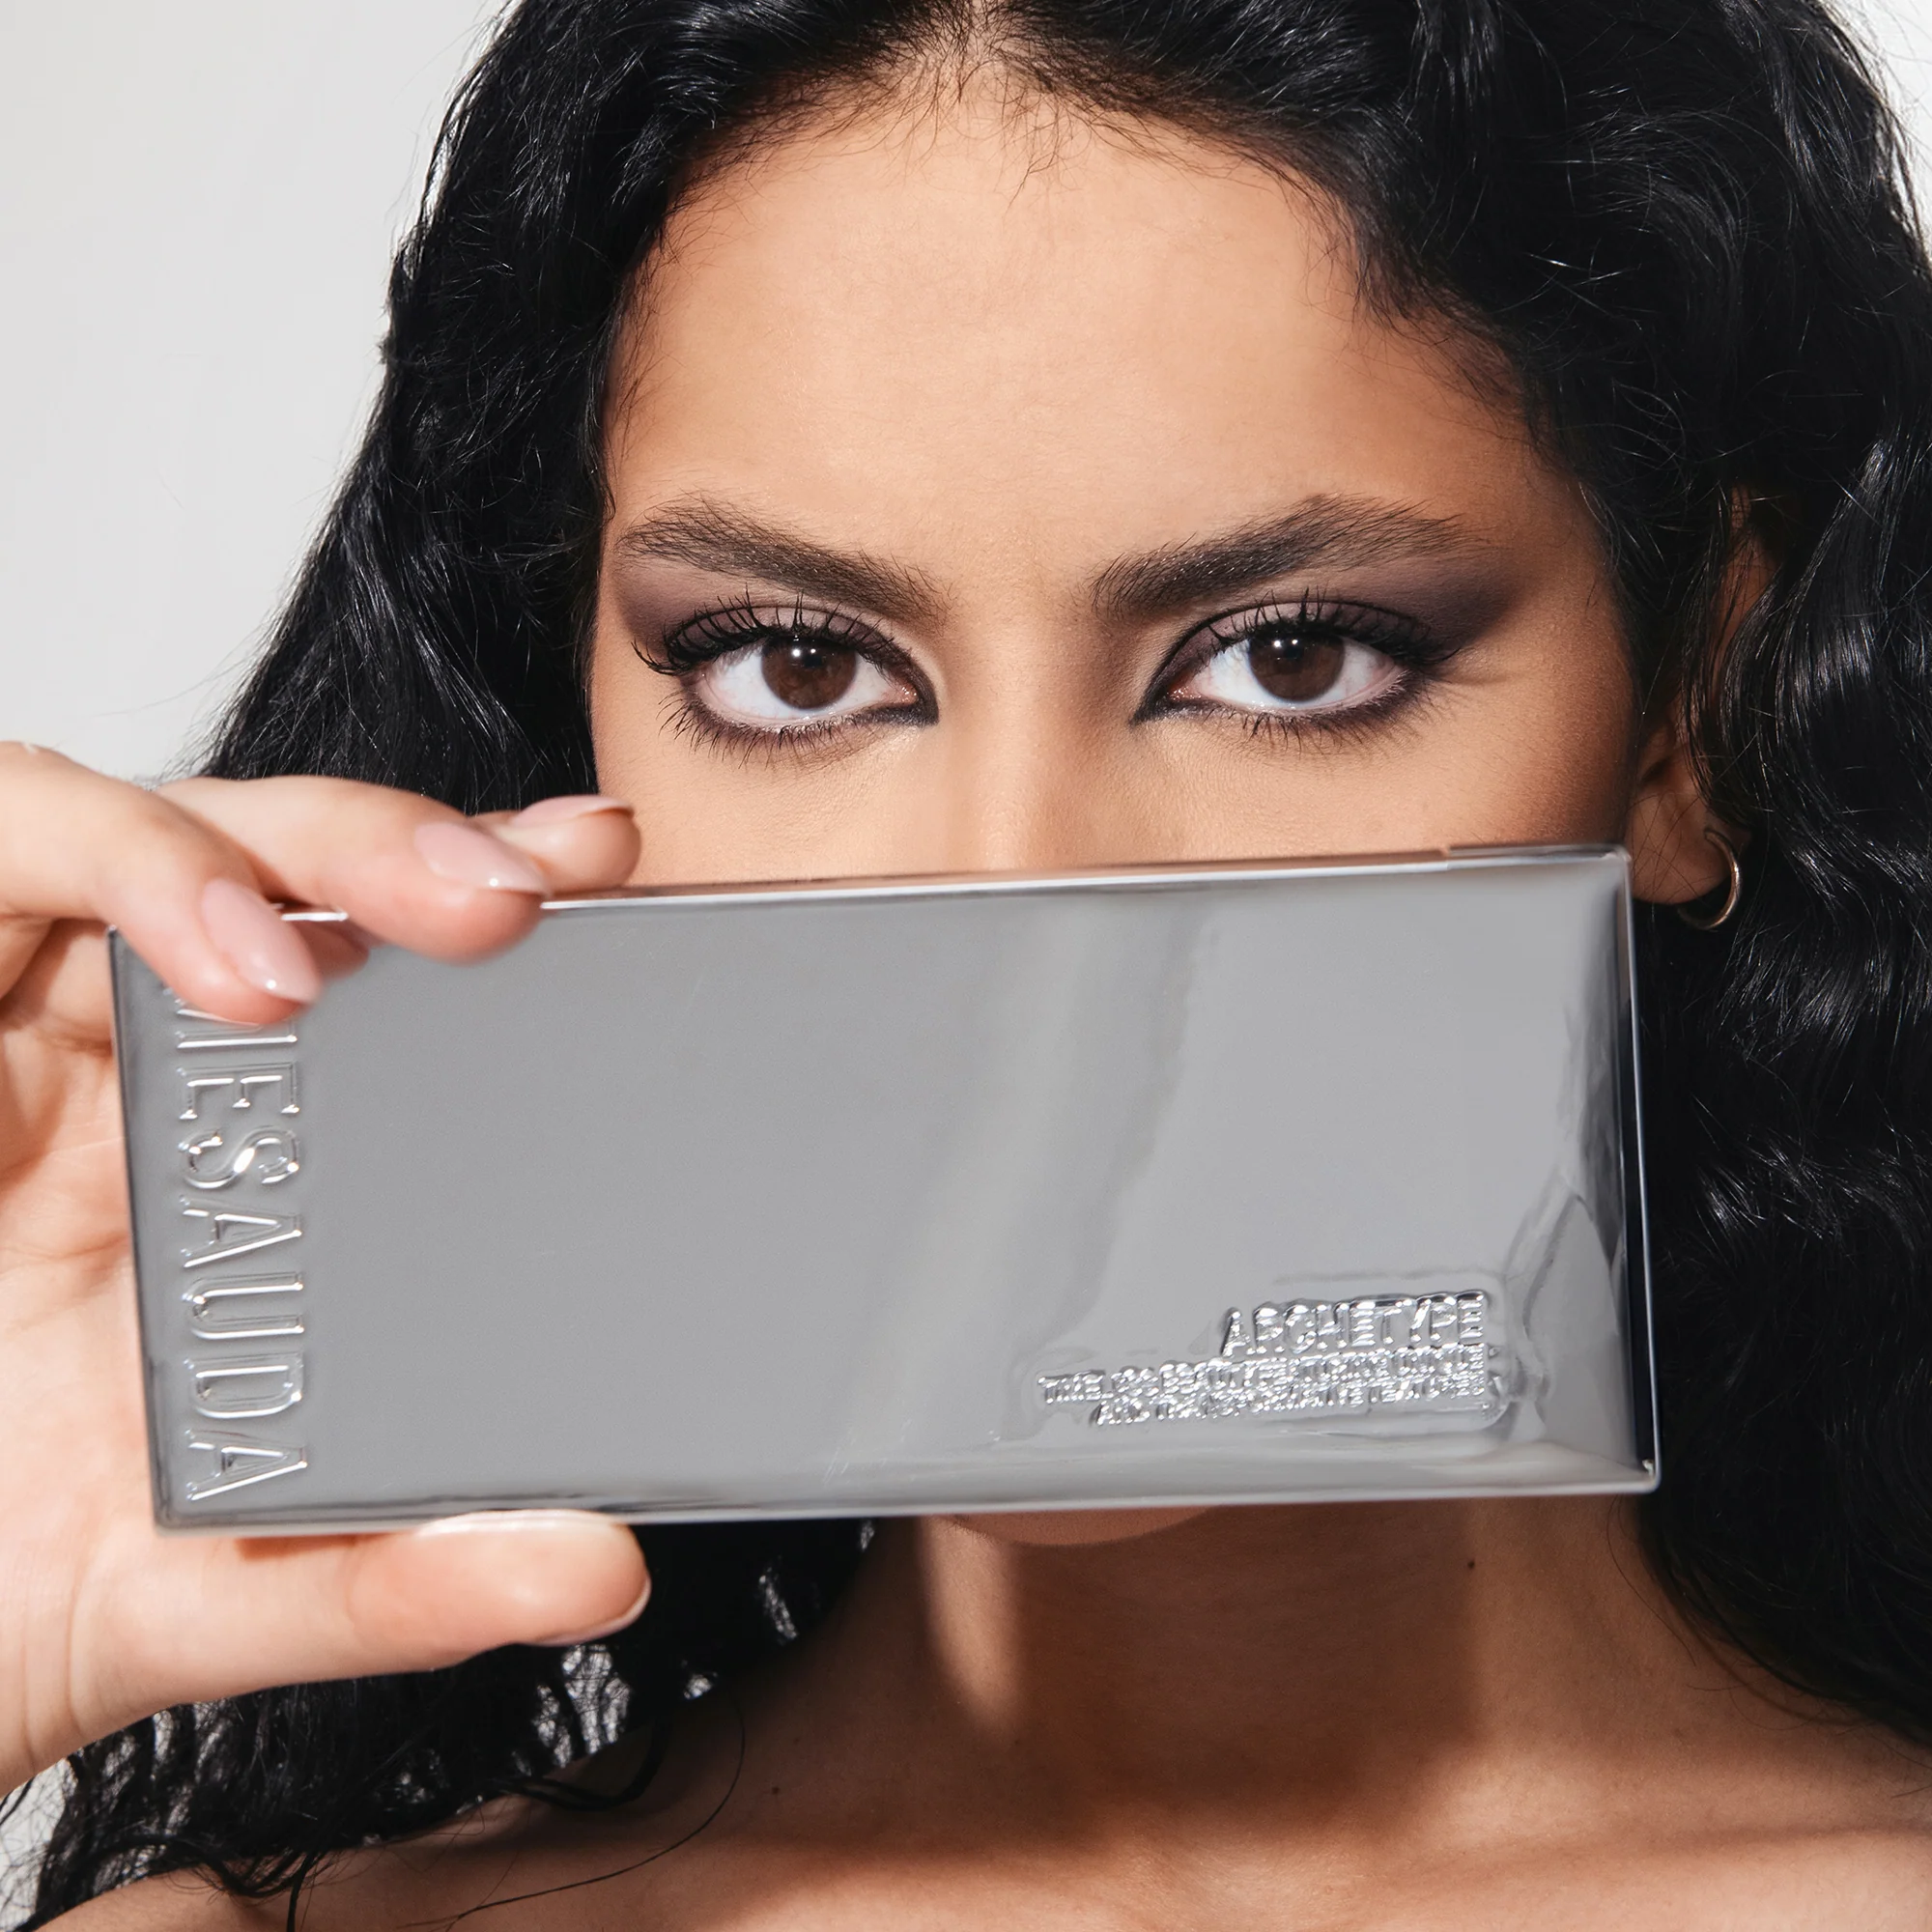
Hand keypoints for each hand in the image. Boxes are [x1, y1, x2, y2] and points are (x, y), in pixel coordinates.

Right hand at [0, 746, 650, 1792]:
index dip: (498, 889)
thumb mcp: (214, 1585)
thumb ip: (398, 1577)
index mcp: (268, 1160)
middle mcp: (152, 1068)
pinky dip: (80, 858)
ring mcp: (25, 1032)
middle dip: (389, 850)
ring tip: (287, 966)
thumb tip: (593, 1565)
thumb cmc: (18, 1569)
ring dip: (220, 855)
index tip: (605, 868)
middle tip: (502, 897)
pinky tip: (162, 941)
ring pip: (122, 833)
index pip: (396, 977)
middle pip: (280, 871)